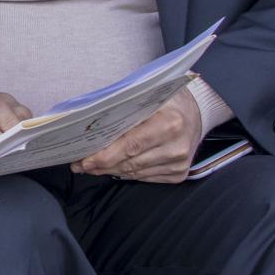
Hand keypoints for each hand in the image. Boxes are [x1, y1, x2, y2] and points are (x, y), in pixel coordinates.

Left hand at [74, 92, 202, 183]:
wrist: (195, 111)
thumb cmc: (165, 100)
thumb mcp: (146, 96)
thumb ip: (122, 109)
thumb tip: (87, 123)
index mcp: (169, 123)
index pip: (130, 145)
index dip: (104, 156)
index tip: (83, 160)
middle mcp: (177, 146)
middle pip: (130, 162)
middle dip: (101, 165)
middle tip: (79, 164)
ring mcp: (180, 163)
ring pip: (135, 173)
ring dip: (110, 171)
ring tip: (90, 167)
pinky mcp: (179, 173)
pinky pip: (144, 178)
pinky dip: (126, 174)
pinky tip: (112, 168)